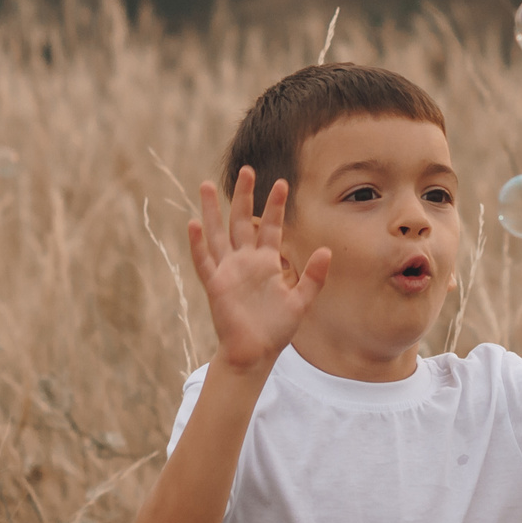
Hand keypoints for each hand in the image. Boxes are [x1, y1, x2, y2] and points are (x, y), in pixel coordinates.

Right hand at [187, 168, 330, 372]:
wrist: (255, 352)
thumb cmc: (276, 328)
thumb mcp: (301, 301)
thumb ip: (314, 277)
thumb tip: (328, 251)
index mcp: (266, 261)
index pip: (270, 226)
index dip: (274, 205)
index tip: (281, 183)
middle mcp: (245, 261)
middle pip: (241, 220)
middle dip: (243, 195)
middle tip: (246, 169)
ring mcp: (228, 270)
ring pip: (217, 233)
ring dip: (211, 210)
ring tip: (205, 185)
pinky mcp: (215, 285)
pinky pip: (204, 261)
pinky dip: (197, 243)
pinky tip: (193, 223)